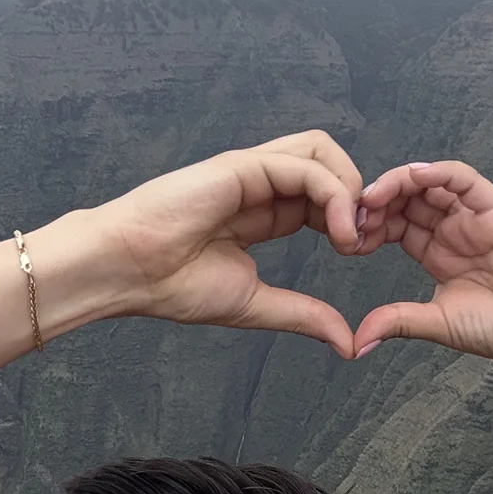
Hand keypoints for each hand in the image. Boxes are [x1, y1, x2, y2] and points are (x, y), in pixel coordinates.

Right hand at [85, 132, 373, 357]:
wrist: (128, 273)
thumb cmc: (173, 286)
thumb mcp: (255, 304)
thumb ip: (303, 315)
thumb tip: (347, 343)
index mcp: (262, 211)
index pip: (323, 196)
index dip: (350, 219)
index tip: (359, 253)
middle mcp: (259, 183)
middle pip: (329, 165)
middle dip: (358, 200)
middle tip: (364, 243)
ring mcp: (250, 170)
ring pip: (322, 150)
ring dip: (350, 189)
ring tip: (350, 235)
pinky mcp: (242, 166)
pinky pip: (305, 166)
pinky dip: (333, 194)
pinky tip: (337, 232)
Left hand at [352, 160, 492, 449]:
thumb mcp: (439, 323)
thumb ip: (398, 321)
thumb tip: (355, 343)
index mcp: (437, 253)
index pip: (395, 225)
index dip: (368, 225)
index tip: (344, 239)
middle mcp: (454, 231)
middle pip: (408, 200)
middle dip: (377, 201)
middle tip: (350, 213)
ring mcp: (476, 219)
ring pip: (431, 184)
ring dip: (399, 183)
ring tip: (373, 195)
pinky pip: (467, 181)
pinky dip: (441, 172)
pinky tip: (416, 176)